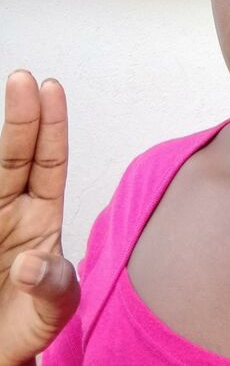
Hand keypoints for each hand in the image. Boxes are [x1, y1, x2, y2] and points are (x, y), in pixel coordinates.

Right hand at [0, 71, 79, 363]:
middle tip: (21, 78)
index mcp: (40, 216)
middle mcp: (8, 210)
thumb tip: (32, 264)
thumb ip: (53, 286)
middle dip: (20, 116)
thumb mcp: (55, 307)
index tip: (50, 88)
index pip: (49, 160)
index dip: (51, 123)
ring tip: (4, 99)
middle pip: (14, 155)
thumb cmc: (28, 320)